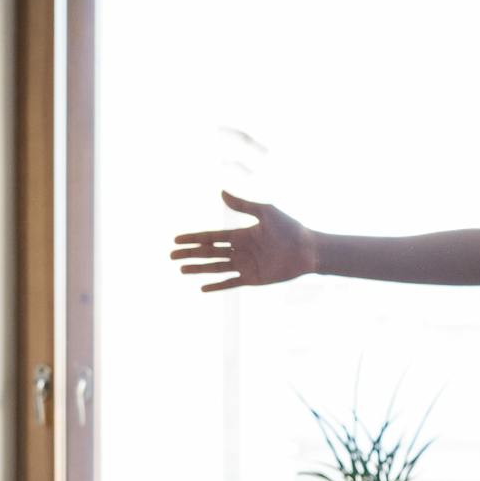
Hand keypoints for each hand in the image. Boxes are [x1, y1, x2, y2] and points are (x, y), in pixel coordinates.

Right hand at [171, 189, 318, 290]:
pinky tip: (202, 287)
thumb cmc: (290, 229)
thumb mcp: (265, 212)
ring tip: (181, 269)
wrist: (308, 249)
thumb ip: (242, 205)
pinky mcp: (254, 278)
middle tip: (171, 256)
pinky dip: (218, 285)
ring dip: (199, 269)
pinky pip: (231, 282)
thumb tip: (221, 192)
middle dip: (190, 254)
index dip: (193, 238)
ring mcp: (246, 265)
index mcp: (241, 235)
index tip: (176, 240)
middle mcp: (241, 251)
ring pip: (216, 268)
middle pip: (209, 253)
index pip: (211, 237)